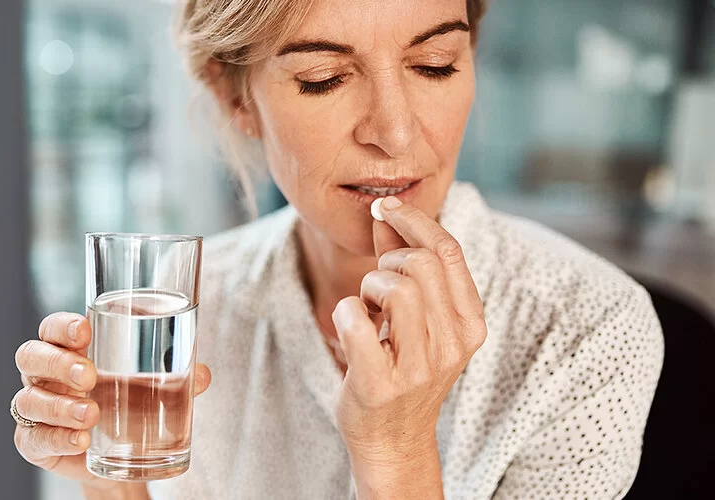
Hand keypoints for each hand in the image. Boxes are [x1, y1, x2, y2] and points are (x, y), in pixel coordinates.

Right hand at [12, 312, 210, 491]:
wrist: (121, 456)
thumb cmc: (129, 403)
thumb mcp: (153, 387)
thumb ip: (177, 377)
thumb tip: (203, 374)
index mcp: (69, 350)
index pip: (52, 328)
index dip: (62, 326)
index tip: (85, 330)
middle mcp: (44, 375)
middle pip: (31, 356)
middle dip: (58, 363)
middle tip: (90, 375)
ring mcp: (35, 409)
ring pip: (29, 399)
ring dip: (60, 406)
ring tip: (92, 415)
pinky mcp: (34, 442)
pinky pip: (33, 438)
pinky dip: (56, 438)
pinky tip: (80, 440)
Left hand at [332, 197, 486, 495]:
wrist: (392, 438)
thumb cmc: (402, 367)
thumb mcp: (418, 317)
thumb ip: (403, 264)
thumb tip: (385, 213)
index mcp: (470, 323)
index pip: (449, 251)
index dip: (413, 220)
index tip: (385, 207)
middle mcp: (452, 345)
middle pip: (421, 265)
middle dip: (388, 261)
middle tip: (377, 284)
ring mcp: (419, 369)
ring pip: (396, 289)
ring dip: (369, 287)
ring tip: (369, 309)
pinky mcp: (380, 386)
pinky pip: (356, 323)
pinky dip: (344, 312)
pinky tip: (351, 326)